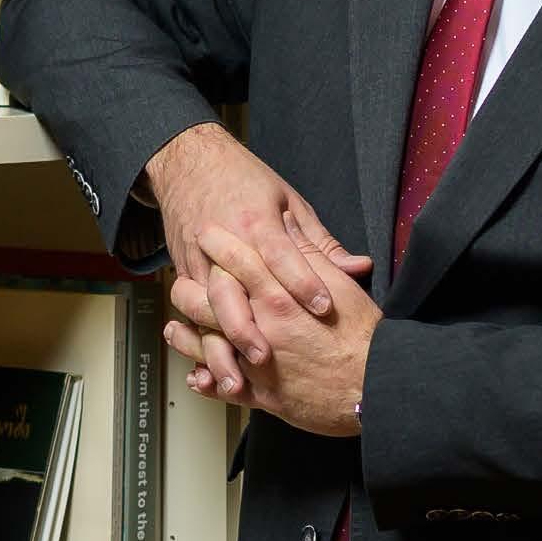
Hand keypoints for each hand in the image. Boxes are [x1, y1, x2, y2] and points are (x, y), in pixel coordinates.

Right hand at [144, 123, 371, 395]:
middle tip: (267, 358)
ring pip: (204, 311)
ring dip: (219, 346)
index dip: (302, 283)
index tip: (324, 309)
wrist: (187, 162)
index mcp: (254, 220)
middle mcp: (222, 243)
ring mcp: (198, 261)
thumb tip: (357, 268)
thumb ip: (319, 243)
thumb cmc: (243, 180)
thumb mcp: (288, 201)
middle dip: (247, 328)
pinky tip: (210, 370)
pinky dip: (198, 344)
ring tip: (236, 378)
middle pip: (231, 291)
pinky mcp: (184, 273)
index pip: (280, 255)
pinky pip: (189, 314)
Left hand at [167, 219, 378, 436]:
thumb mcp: (340, 284)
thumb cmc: (362, 335)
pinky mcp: (262, 393)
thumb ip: (315, 256)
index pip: (237, 259)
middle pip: (207, 299)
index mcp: (279, 291)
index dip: (217, 243)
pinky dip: (206, 382)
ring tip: (174, 330)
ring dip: (185, 337)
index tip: (205, 233)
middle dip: (188, 289)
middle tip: (180, 281)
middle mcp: (261, 323)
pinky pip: (222, 388)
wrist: (375, 384)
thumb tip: (292, 226)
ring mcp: (256, 360)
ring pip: (205, 343)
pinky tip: (197, 377)